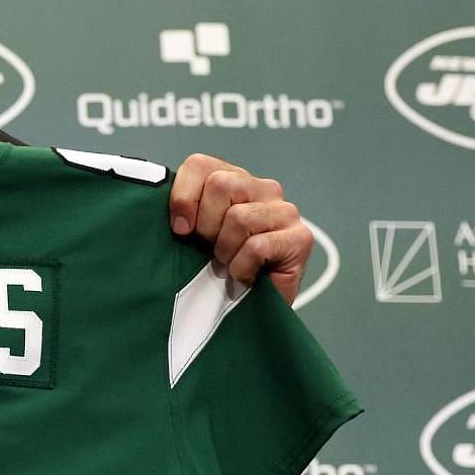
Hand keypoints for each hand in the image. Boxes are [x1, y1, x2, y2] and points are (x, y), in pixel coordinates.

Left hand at [169, 153, 312, 303]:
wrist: (248, 310)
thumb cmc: (217, 270)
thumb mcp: (192, 235)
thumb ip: (183, 211)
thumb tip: (175, 216)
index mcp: (234, 179)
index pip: (200, 164)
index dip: (183, 198)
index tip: (181, 229)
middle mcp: (263, 188)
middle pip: (221, 185)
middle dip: (206, 226)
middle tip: (211, 249)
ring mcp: (285, 211)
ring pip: (239, 217)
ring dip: (225, 251)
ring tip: (231, 263)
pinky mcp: (300, 238)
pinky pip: (256, 246)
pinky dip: (242, 267)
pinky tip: (246, 274)